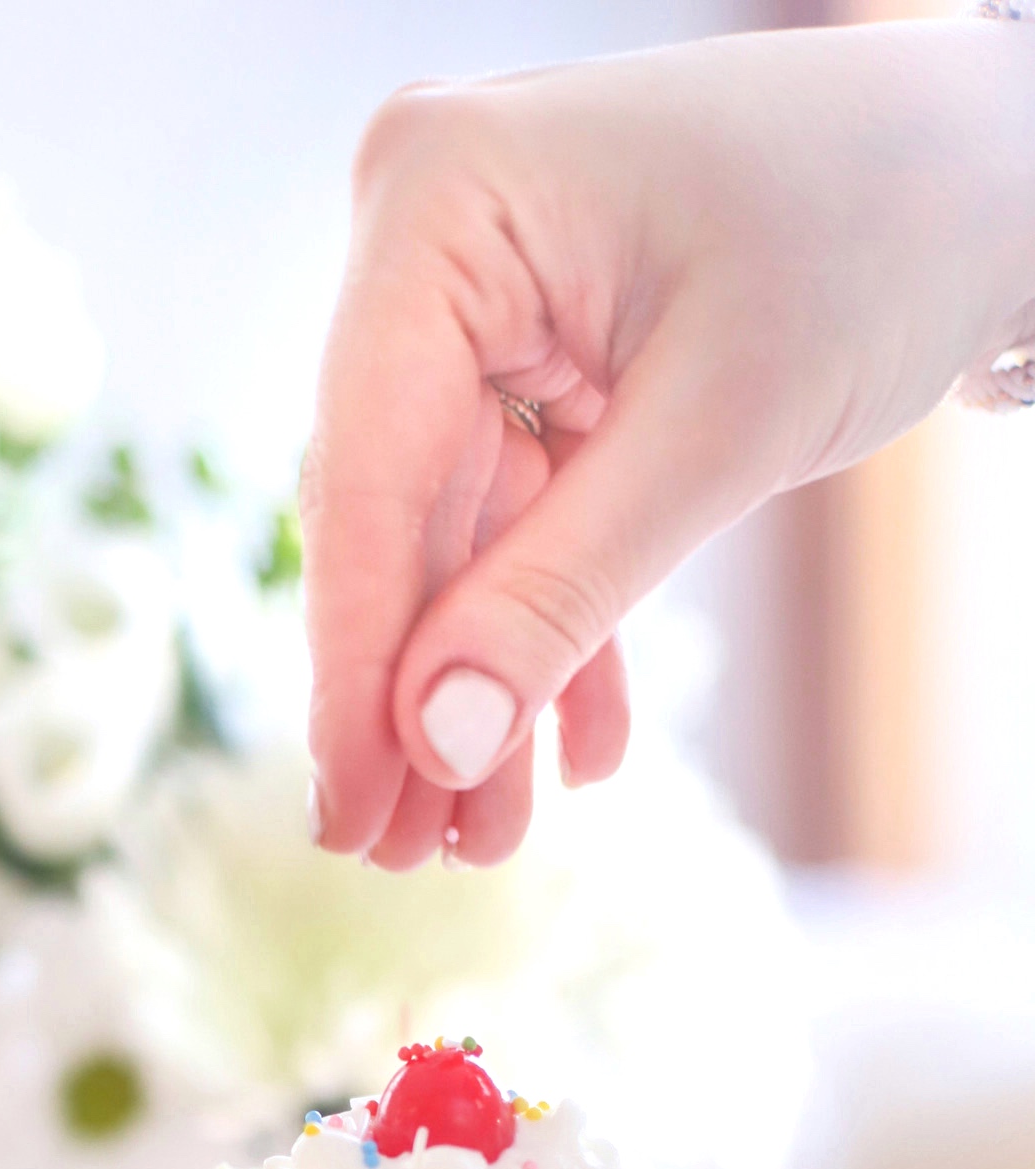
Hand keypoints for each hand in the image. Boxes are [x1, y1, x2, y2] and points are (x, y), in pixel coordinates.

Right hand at [305, 21, 1034, 866]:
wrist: (989, 162)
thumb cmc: (885, 227)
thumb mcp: (720, 430)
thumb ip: (562, 593)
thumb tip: (437, 743)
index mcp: (446, 202)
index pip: (367, 470)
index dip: (354, 660)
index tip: (346, 808)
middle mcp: (434, 242)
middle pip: (395, 515)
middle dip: (418, 698)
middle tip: (399, 858)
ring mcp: (482, 300)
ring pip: (454, 538)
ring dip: (482, 691)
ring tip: (485, 842)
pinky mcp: (536, 356)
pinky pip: (523, 517)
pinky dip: (557, 630)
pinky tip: (580, 754)